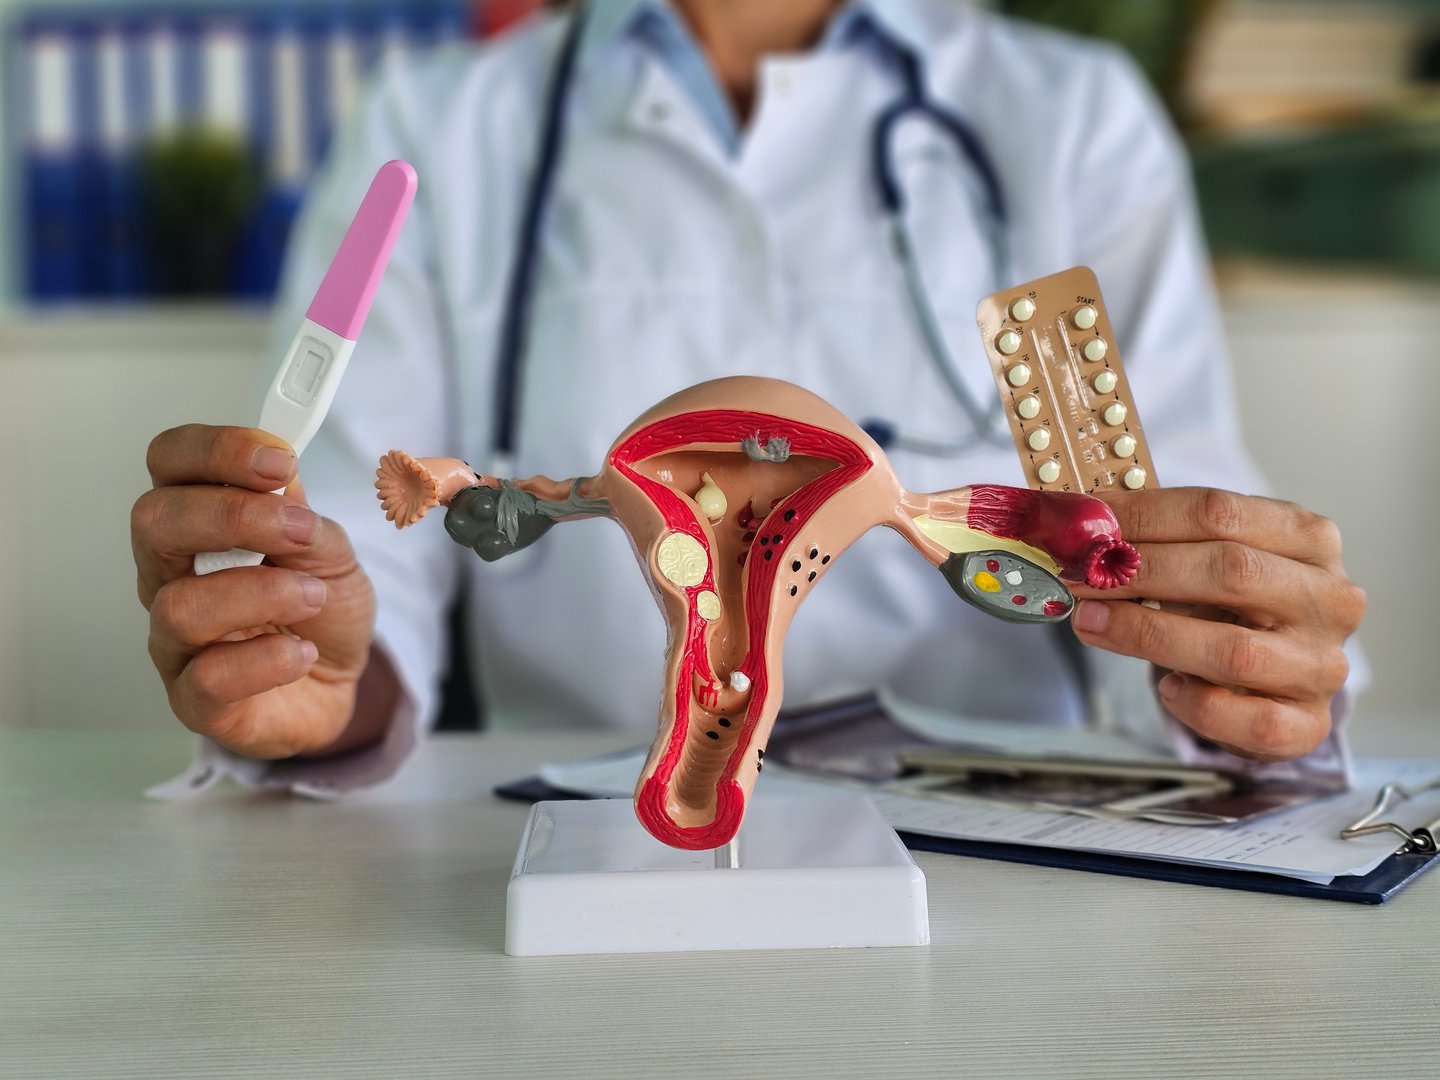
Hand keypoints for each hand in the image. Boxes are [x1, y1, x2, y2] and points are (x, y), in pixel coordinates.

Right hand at [132, 425, 381, 758]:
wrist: (336, 681)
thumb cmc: (318, 610)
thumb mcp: (328, 549)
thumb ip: (301, 512)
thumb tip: (279, 473)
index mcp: (197, 524)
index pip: (170, 463)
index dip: (216, 451)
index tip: (278, 461)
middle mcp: (170, 576)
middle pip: (153, 521)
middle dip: (234, 516)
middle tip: (300, 530)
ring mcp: (175, 641)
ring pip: (181, 606)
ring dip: (264, 593)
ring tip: (312, 597)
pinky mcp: (194, 701)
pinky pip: (209, 678)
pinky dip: (269, 660)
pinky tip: (301, 654)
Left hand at [1069, 488, 1365, 759]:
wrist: (1276, 679)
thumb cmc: (1232, 608)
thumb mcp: (1204, 560)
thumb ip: (1154, 542)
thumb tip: (1075, 526)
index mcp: (1308, 540)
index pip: (1219, 512)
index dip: (1141, 515)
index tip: (1081, 523)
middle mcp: (1329, 599)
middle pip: (1230, 571)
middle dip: (1140, 571)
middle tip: (1078, 574)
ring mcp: (1322, 665)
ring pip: (1234, 651)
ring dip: (1147, 634)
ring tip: (1090, 622)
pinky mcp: (1308, 723)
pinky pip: (1249, 721)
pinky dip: (1199, 706)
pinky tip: (1168, 689)